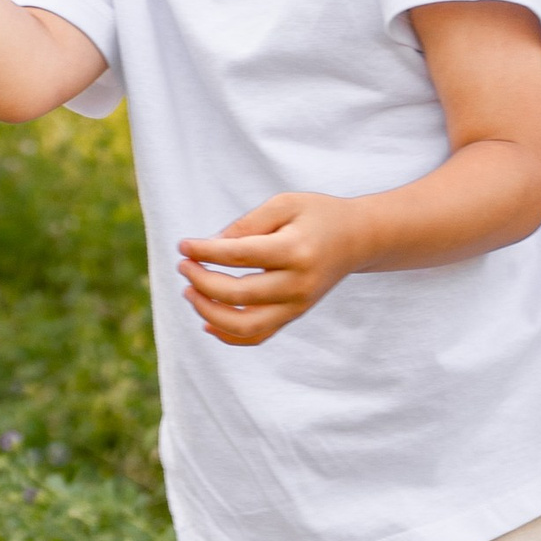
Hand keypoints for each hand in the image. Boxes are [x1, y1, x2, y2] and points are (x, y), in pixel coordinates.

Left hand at [178, 191, 370, 345]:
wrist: (357, 239)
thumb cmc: (318, 216)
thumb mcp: (285, 204)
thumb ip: (248, 224)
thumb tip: (210, 246)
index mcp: (295, 250)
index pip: (239, 256)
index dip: (205, 252)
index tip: (183, 246)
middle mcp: (298, 284)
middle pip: (238, 294)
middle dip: (201, 282)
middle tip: (184, 265)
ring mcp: (297, 305)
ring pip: (245, 325)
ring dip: (209, 313)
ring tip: (190, 293)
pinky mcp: (294, 315)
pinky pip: (257, 336)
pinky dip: (228, 335)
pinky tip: (207, 322)